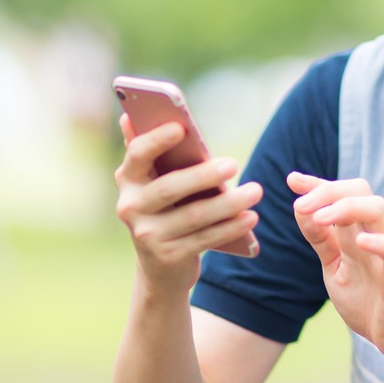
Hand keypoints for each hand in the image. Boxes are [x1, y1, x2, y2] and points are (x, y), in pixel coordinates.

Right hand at [113, 114, 262, 291]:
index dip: (157, 141)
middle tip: (233, 164)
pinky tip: (250, 217)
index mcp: (127, 179)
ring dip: (228, 203)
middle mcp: (129, 207)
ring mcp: (146, 235)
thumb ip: (149, 151)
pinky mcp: (168, 257)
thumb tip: (129, 116)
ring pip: (193, 216)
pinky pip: (204, 239)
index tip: (181, 127)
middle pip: (169, 188)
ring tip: (255, 191)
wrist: (161, 266)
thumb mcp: (154, 181)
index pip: (137, 155)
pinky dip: (230, 227)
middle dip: (203, 175)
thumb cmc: (165, 208)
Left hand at [286, 172, 383, 365]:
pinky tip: (358, 242)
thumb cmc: (367, 299)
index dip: (317, 183)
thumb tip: (300, 208)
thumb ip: (321, 240)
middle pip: (361, 190)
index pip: (341, 194)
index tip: (292, 180)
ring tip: (320, 219)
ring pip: (378, 209)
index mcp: (358, 231)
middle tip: (300, 205)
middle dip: (328, 190)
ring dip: (347, 207)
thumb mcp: (334, 266)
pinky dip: (379, 242)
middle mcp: (374, 234)